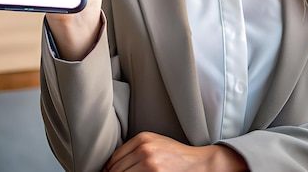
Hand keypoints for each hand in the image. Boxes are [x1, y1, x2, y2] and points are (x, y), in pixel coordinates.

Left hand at [103, 132, 248, 171]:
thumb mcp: (154, 143)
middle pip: (116, 170)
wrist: (199, 164)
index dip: (108, 170)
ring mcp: (150, 164)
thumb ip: (135, 149)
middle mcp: (144, 149)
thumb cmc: (175, 155)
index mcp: (142, 139)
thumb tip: (111, 167)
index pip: (115, 158)